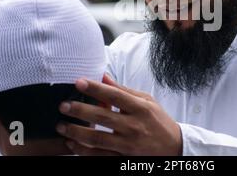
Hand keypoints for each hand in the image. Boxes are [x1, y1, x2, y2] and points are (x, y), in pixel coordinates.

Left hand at [56, 75, 181, 155]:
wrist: (174, 148)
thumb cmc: (158, 121)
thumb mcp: (147, 101)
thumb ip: (124, 90)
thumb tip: (103, 77)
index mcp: (141, 108)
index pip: (116, 96)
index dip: (96, 88)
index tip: (78, 82)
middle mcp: (135, 126)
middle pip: (104, 117)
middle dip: (81, 111)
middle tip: (64, 106)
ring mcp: (129, 145)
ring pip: (98, 140)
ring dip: (77, 133)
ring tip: (61, 126)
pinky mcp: (124, 159)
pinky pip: (100, 156)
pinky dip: (84, 151)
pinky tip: (71, 144)